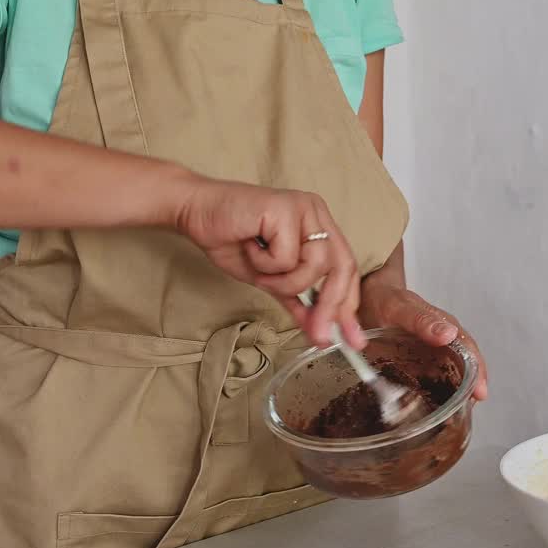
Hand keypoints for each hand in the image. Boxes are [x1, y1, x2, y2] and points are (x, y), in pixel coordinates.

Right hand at [174, 178, 362, 348]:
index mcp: (318, 226)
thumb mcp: (271, 280)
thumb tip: (320, 332)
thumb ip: (297, 300)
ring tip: (260, 267)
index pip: (347, 268)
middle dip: (329, 306)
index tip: (351, 339)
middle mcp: (316, 214)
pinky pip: (286, 257)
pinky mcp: (285, 207)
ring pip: (314, 265)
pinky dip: (265, 263)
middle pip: (341, 267)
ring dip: (283, 280)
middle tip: (319, 334)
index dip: (349, 304)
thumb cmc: (232, 241)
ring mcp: (304, 208)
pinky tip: (249, 246)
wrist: (197, 214)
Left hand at [358, 282, 487, 400]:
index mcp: (445, 327)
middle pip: (465, 367)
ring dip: (454, 393)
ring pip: (451, 375)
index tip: (480, 392)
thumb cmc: (386, 300)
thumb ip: (422, 320)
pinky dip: (435, 393)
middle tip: (468, 410)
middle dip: (470, 389)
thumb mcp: (401, 308)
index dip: (478, 373)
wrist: (370, 298)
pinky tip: (431, 406)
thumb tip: (449, 334)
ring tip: (453, 415)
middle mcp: (444, 342)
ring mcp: (433, 353)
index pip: (470, 352)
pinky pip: (432, 379)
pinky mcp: (420, 362)